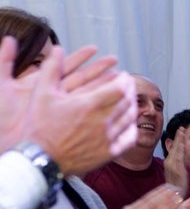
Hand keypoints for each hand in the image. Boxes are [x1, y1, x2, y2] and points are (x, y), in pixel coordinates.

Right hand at [3, 42, 138, 174]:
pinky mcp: (108, 153)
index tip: (123, 75)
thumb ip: (51, 69)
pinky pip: (129, 138)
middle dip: (130, 89)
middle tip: (129, 84)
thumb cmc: (39, 126)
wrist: (39, 159)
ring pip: (130, 118)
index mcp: (89, 104)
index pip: (120, 87)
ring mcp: (108, 138)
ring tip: (129, 100)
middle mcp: (103, 121)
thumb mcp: (41, 94)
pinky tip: (130, 123)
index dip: (125, 79)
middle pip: (128, 101)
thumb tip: (57, 49)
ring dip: (133, 106)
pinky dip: (132, 128)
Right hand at [163, 127, 188, 196]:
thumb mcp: (177, 172)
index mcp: (169, 163)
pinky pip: (179, 156)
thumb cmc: (177, 186)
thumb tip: (180, 157)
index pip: (173, 149)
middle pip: (174, 147)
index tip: (180, 131)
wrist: (175, 196)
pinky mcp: (177, 169)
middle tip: (182, 127)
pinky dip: (180, 148)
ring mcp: (172, 166)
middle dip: (178, 137)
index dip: (177, 140)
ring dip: (179, 139)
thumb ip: (178, 164)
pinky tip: (182, 142)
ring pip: (176, 149)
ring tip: (182, 130)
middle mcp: (168, 163)